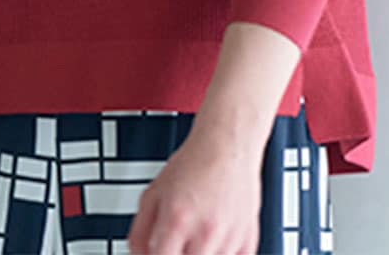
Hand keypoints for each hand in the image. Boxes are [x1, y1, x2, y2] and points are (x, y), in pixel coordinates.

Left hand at [125, 128, 262, 254]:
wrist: (227, 144)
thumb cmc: (193, 164)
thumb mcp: (153, 192)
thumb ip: (140, 230)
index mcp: (177, 220)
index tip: (156, 251)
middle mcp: (205, 232)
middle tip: (177, 242)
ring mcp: (229, 239)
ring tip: (197, 237)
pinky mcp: (248, 242)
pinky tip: (215, 241)